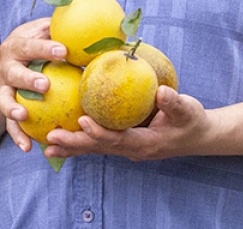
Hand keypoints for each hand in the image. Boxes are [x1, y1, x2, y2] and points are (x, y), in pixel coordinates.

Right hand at [0, 17, 66, 152]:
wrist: (9, 58)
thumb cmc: (38, 42)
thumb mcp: (47, 31)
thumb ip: (67, 30)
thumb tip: (105, 28)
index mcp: (17, 45)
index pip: (31, 45)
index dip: (45, 48)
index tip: (63, 50)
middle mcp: (6, 66)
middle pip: (14, 73)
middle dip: (28, 79)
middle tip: (45, 85)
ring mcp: (2, 87)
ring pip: (3, 100)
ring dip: (12, 109)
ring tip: (24, 116)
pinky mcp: (4, 106)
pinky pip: (9, 124)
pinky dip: (17, 136)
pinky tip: (29, 148)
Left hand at [44, 86, 209, 161]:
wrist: (197, 136)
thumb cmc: (192, 121)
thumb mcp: (188, 110)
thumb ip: (174, 102)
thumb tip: (162, 92)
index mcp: (145, 143)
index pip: (118, 139)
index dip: (99, 132)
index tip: (82, 122)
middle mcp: (131, 149)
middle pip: (99, 148)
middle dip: (75, 144)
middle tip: (50, 139)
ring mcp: (126, 148)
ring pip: (95, 149)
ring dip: (71, 147)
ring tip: (46, 147)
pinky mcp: (122, 143)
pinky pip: (97, 143)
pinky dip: (79, 141)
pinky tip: (60, 138)